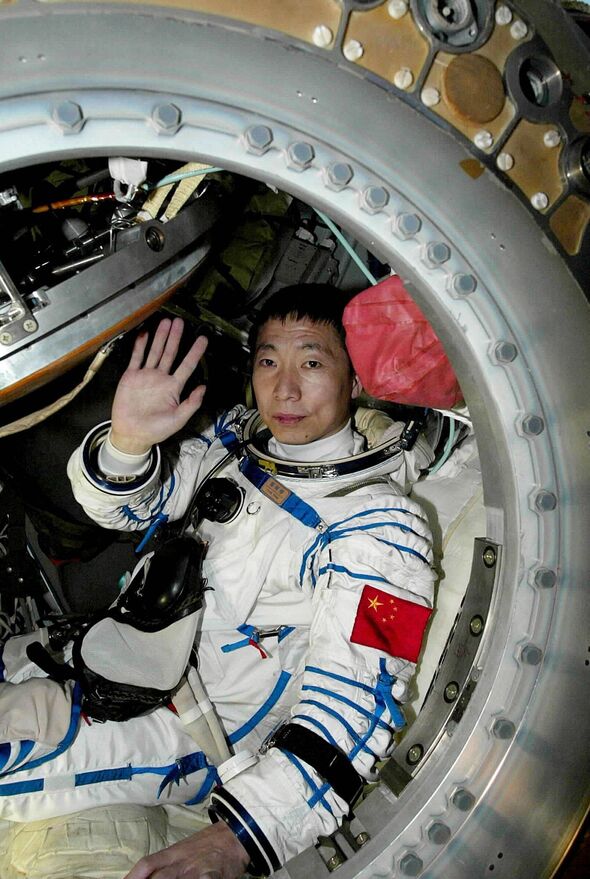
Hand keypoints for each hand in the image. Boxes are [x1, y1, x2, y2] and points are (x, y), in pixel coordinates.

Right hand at [111, 317, 207, 453]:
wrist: (132, 434)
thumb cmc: (156, 430)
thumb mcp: (178, 419)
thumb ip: (191, 403)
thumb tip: (204, 388)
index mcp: (173, 387)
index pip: (187, 365)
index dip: (195, 352)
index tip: (203, 339)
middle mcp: (161, 378)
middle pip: (170, 353)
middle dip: (175, 337)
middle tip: (180, 322)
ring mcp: (146, 376)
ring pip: (155, 351)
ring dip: (160, 337)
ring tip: (166, 322)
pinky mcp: (131, 376)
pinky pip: (136, 358)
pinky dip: (140, 346)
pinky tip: (145, 333)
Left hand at [123, 821, 249, 878]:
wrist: (235, 834)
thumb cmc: (207, 845)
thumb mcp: (183, 850)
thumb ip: (166, 863)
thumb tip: (148, 874)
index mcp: (172, 854)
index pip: (147, 864)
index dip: (132, 876)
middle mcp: (181, 862)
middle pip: (158, 878)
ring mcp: (196, 869)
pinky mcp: (212, 875)